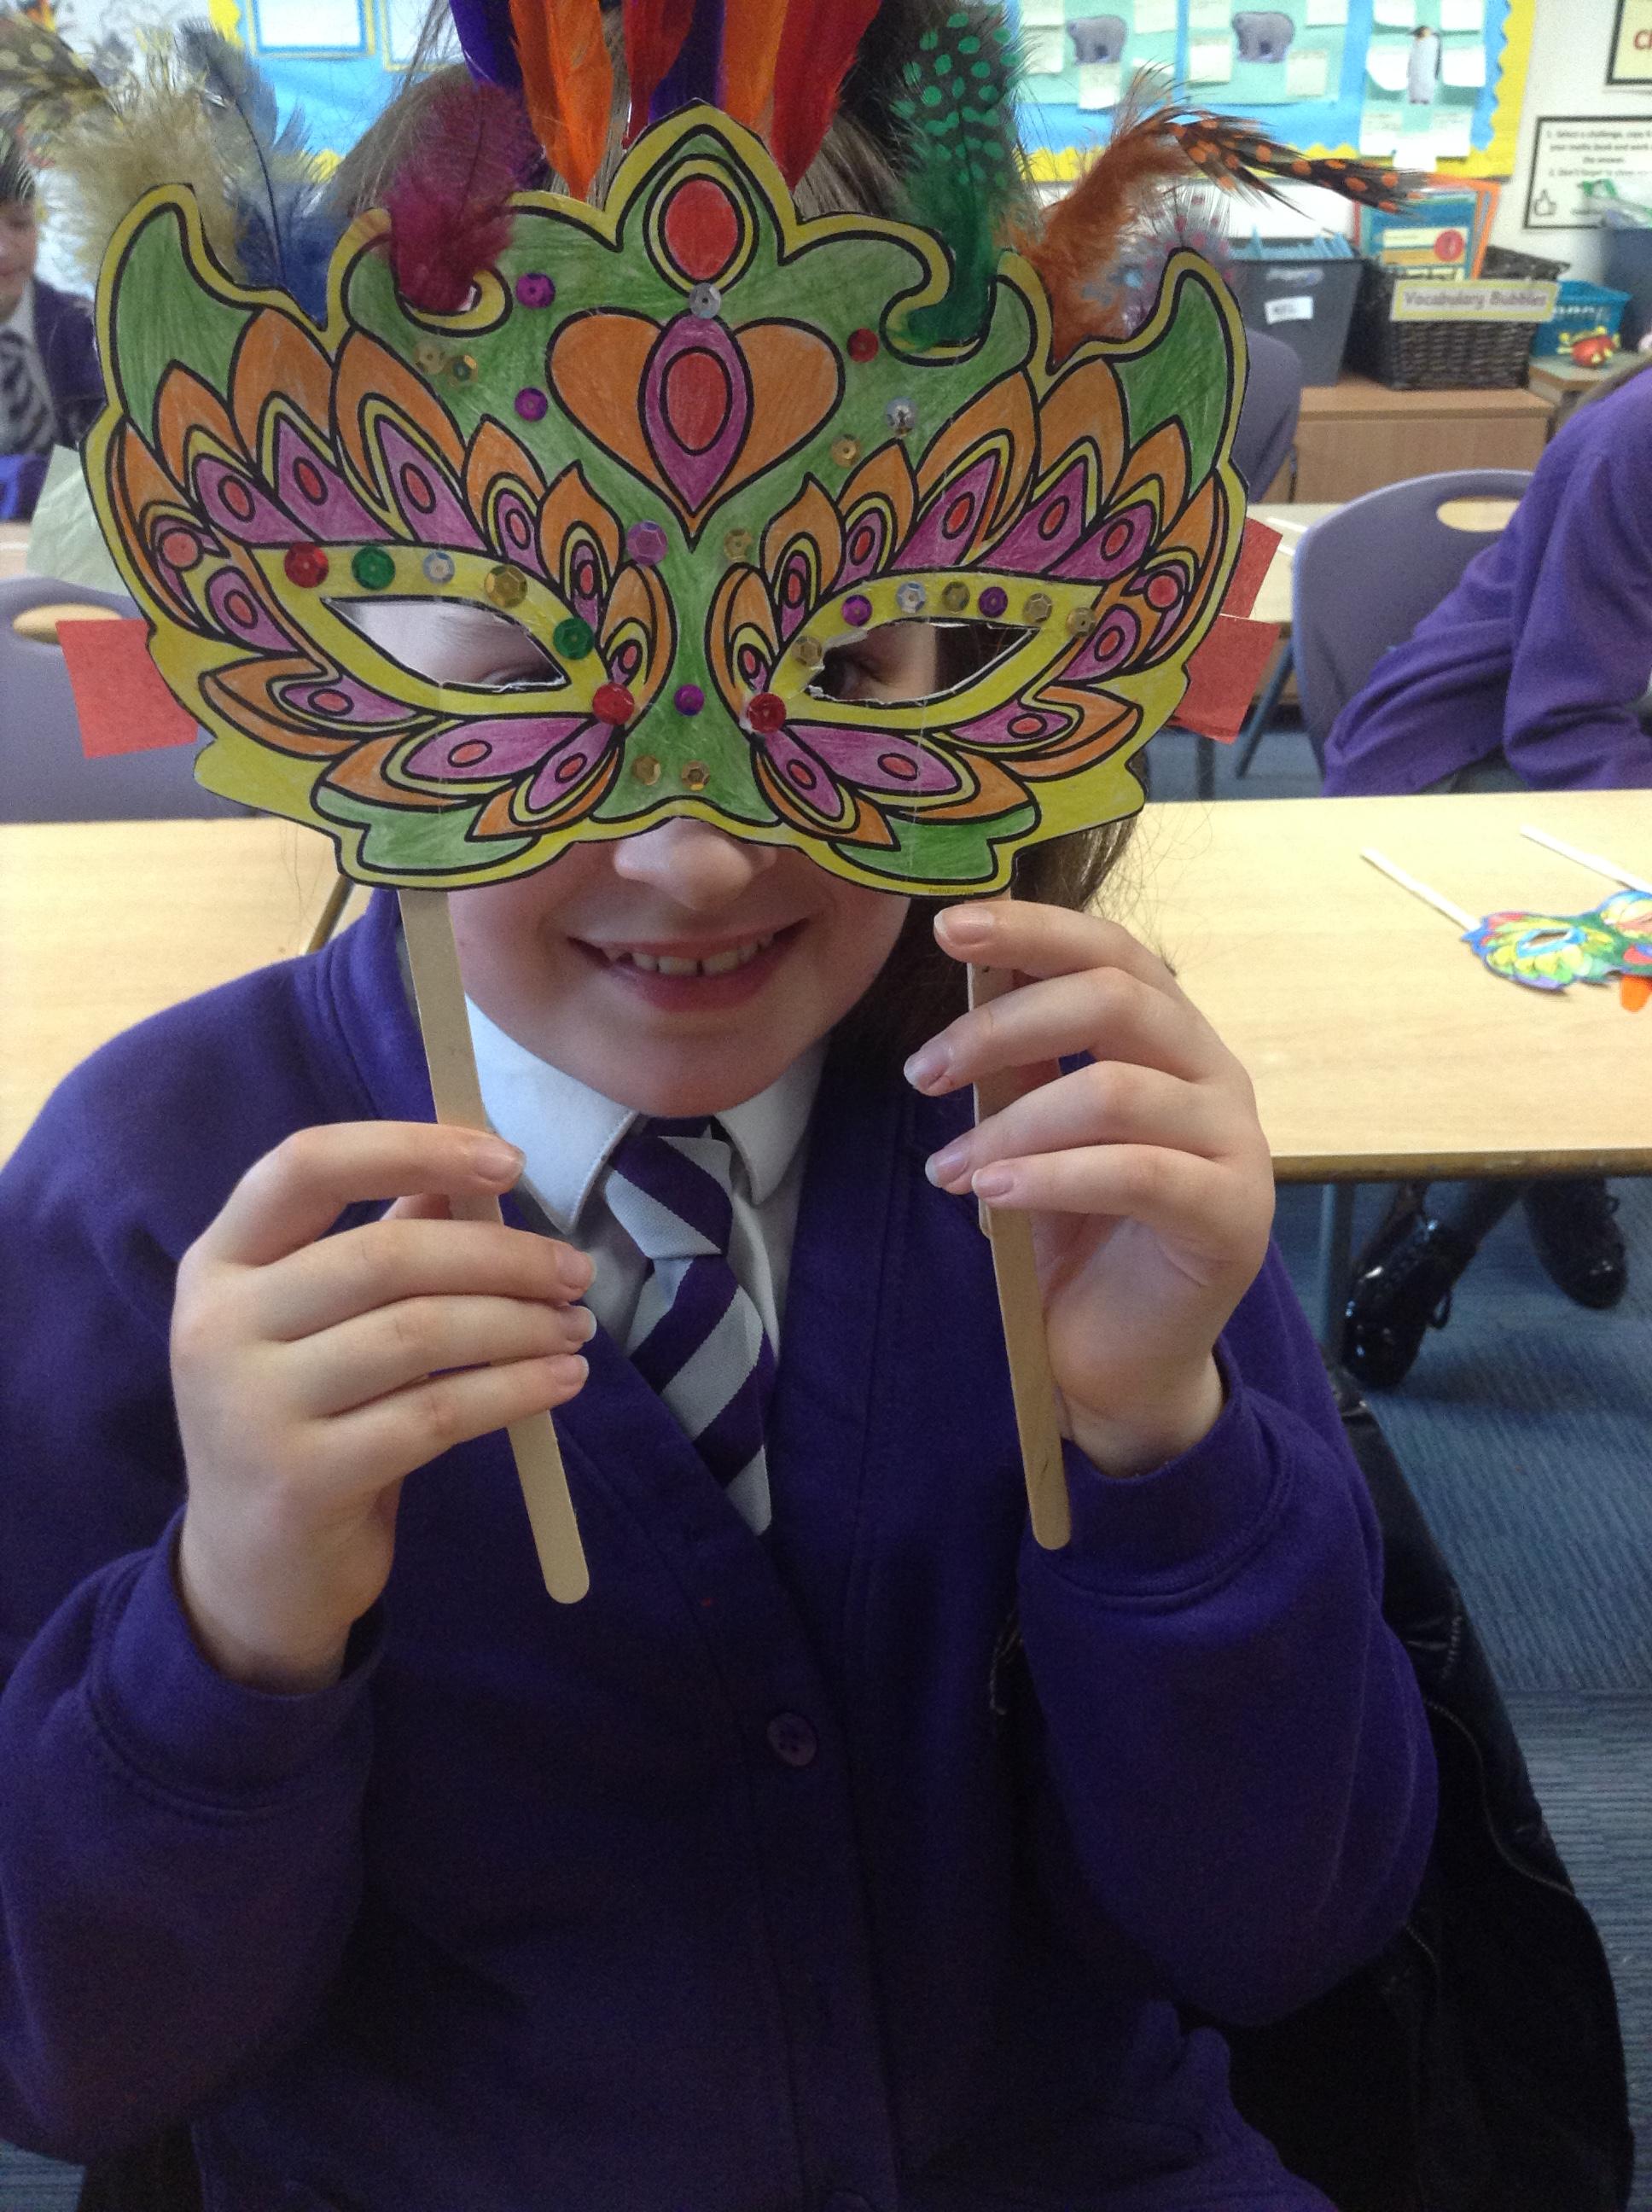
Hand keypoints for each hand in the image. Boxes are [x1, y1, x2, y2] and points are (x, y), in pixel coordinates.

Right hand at [172, 1122, 594, 1692]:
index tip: (511, 1161)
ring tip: (575, 1329)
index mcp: (221, 1262)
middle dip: (503, 1256)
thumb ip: (383, 1242)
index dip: (413, 1148)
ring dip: (521, 1324)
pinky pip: (437, 1414)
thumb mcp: (319, 1323)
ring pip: (420, 1334)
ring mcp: (251, 1408)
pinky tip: (560, 1381)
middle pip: (386, 1256)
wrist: (253, 1573)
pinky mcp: (302, 1480)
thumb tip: (474, 1166)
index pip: (308, 1164)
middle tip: (574, 1273)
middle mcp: (218, 1326)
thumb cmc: (305, 1419)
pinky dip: (515, 1390)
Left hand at [907, 901, 1274, 1477]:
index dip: (1034, 929)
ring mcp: (1234, 1145)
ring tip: (946, 1168)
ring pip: (1117, 1090)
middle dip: (1004, 1025)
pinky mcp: (1231, 1216)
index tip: (947, 927)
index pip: (1113, 951)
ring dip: (1011, 1123)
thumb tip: (975, 968)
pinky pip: (1138, 1173)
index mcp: (1173, 1040)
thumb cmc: (1078, 1240)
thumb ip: (1024, 1061)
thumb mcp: (1035, 1132)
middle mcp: (1215, 1076)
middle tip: (923, 1071)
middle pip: (1117, 998)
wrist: (1119, 1363)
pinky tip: (991, 1193)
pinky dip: (1052, 1177)